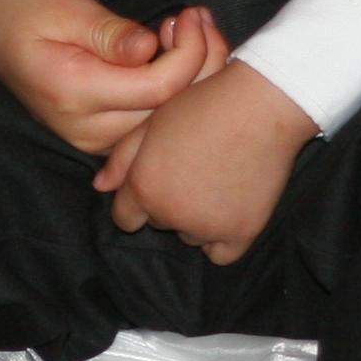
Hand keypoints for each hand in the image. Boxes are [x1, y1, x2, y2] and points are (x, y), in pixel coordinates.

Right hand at [0, 0, 226, 155]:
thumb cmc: (22, 11)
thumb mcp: (62, 6)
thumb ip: (108, 31)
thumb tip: (152, 47)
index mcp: (75, 93)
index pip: (160, 88)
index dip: (189, 53)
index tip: (190, 15)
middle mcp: (87, 129)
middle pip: (171, 113)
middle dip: (201, 65)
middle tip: (200, 20)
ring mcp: (94, 140)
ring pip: (166, 123)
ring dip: (192, 81)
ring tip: (191, 34)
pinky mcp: (101, 138)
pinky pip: (151, 125)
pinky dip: (175, 94)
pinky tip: (175, 59)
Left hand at [95, 54, 315, 263]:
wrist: (260, 106)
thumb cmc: (202, 105)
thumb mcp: (151, 123)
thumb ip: (121, 158)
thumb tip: (100, 187)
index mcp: (144, 187)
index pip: (125, 218)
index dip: (135, 201)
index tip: (154, 183)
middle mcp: (171, 214)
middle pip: (159, 223)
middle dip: (167, 203)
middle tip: (191, 170)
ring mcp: (207, 227)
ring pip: (189, 236)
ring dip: (195, 219)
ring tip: (213, 182)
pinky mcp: (242, 233)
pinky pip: (220, 255)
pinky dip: (220, 239)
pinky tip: (226, 211)